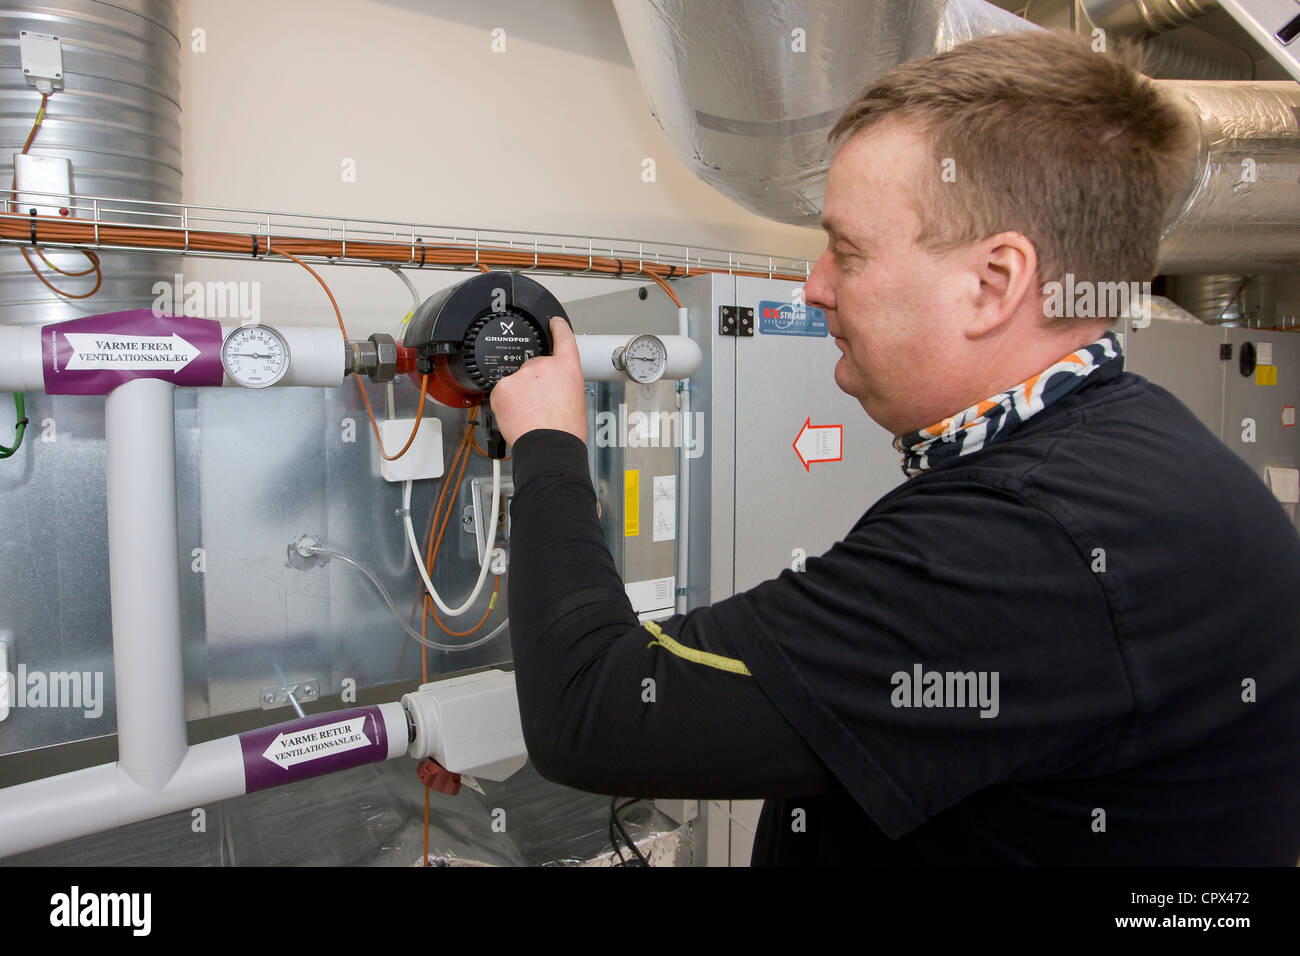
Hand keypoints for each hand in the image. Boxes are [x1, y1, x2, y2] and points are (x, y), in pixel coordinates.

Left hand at [489, 317, 586, 446]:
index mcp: (566, 368)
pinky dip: (505, 404)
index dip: (557, 327)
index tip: (553, 322)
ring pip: (516, 382)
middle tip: (540, 406)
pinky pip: (501, 393)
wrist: (549, 445)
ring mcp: (521, 376)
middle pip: (533, 368)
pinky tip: (518, 416)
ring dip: (519, 395)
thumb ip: (563, 385)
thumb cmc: (565, 431)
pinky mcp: (503, 387)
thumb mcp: (576, 400)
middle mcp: (543, 366)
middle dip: (533, 384)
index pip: (563, 338)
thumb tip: (554, 389)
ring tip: (530, 415)